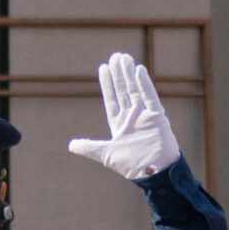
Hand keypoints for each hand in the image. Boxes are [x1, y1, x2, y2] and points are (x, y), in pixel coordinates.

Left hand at [67, 52, 180, 179]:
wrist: (152, 173)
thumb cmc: (131, 165)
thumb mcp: (105, 155)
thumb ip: (89, 147)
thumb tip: (71, 146)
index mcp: (119, 123)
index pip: (112, 99)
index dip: (108, 84)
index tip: (103, 68)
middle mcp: (132, 116)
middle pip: (124, 90)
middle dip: (119, 74)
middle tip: (115, 56)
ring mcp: (145, 115)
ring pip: (135, 90)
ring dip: (129, 74)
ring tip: (124, 58)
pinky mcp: (157, 116)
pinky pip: (150, 96)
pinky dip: (144, 84)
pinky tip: (138, 70)